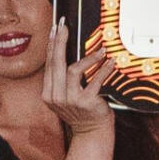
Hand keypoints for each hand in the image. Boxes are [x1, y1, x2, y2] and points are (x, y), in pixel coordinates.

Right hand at [42, 17, 113, 135]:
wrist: (91, 132)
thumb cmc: (80, 111)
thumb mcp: (65, 96)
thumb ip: (61, 79)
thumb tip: (65, 52)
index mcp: (48, 93)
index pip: (49, 63)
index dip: (52, 44)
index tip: (55, 29)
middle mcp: (56, 96)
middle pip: (56, 63)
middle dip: (60, 42)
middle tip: (64, 27)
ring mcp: (70, 100)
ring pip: (73, 71)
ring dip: (87, 58)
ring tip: (100, 50)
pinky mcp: (86, 103)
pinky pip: (94, 81)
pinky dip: (103, 70)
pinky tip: (109, 62)